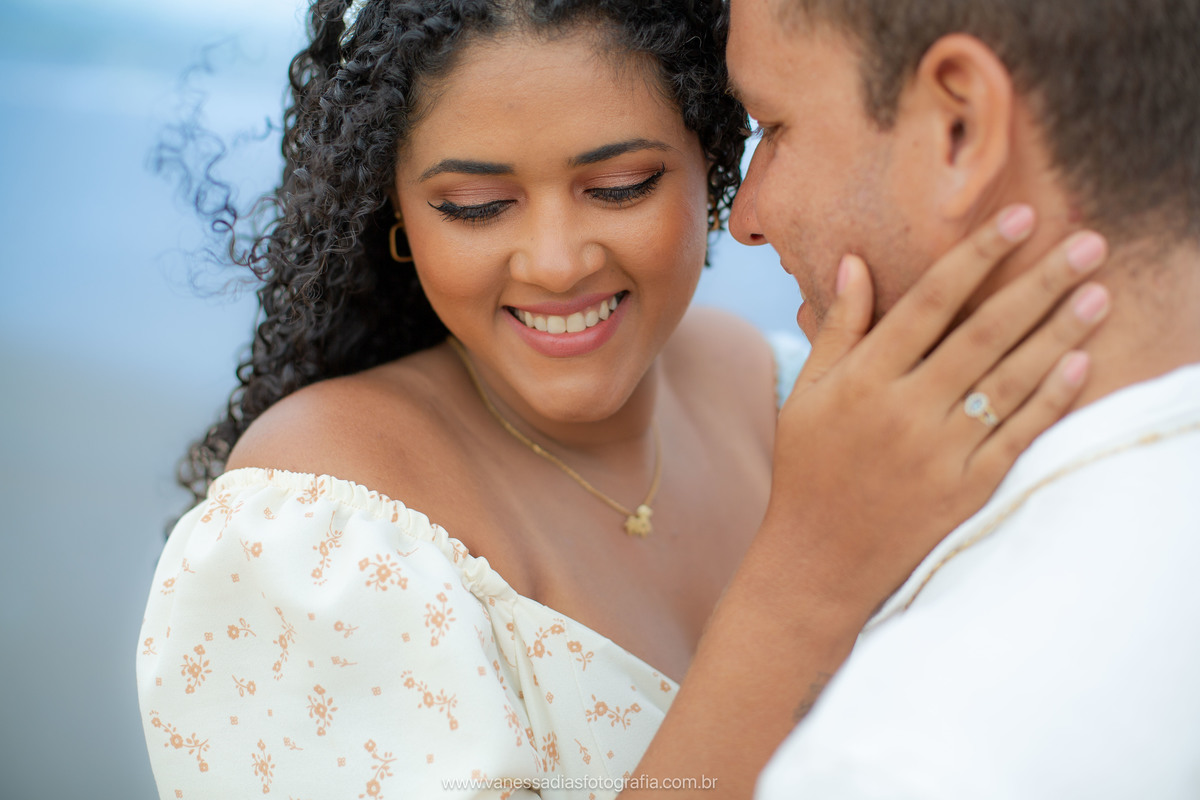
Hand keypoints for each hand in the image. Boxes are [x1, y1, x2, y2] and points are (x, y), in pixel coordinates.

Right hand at [768, 204, 1108, 613]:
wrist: (818, 559)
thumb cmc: (809, 467)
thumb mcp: (807, 393)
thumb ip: (839, 328)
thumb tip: (855, 261)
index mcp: (864, 379)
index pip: (930, 303)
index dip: (977, 256)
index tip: (1019, 217)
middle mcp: (906, 410)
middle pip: (984, 334)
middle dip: (1040, 284)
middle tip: (1088, 243)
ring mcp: (941, 452)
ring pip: (1010, 381)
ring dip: (1060, 334)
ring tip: (1098, 293)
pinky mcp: (967, 489)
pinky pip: (1017, 436)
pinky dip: (1050, 400)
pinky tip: (1079, 365)